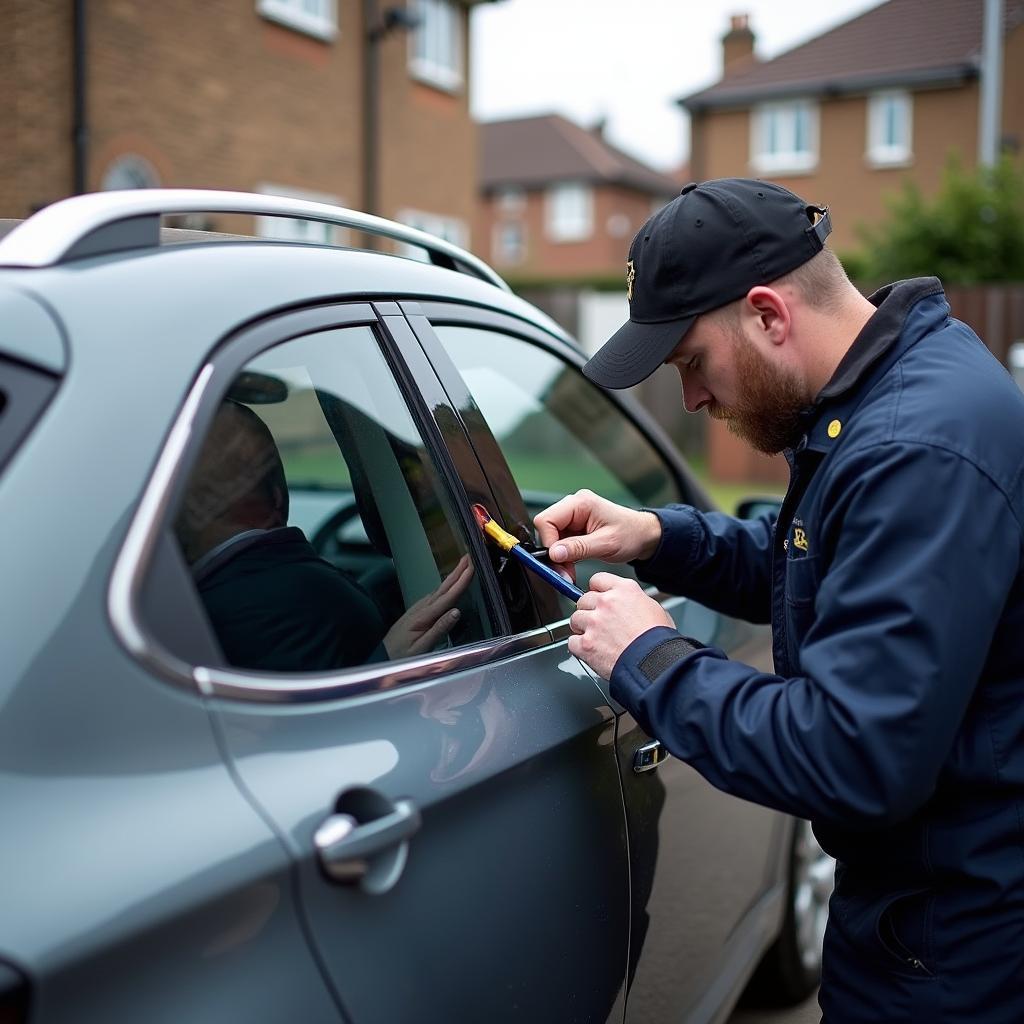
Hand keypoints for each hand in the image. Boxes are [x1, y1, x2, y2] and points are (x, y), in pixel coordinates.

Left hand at [383, 555, 473, 659]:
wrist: (381, 657)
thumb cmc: (401, 656)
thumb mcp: (421, 647)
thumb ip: (439, 629)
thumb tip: (457, 612)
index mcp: (424, 616)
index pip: (447, 597)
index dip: (461, 582)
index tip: (471, 568)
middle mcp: (421, 609)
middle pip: (443, 588)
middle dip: (457, 572)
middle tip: (468, 557)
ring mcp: (417, 610)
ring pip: (438, 590)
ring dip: (451, 578)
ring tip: (462, 567)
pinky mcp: (416, 614)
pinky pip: (433, 597)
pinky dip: (443, 588)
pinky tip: (447, 586)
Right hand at [534, 489, 661, 582]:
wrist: (643, 536)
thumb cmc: (631, 534)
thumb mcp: (606, 544)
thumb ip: (578, 548)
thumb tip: (554, 553)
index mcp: (581, 503)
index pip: (547, 519)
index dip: (549, 541)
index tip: (557, 559)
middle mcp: (574, 506)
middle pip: (547, 528)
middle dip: (553, 552)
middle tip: (563, 570)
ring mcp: (574, 517)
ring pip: (552, 537)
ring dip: (559, 556)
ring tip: (570, 570)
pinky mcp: (575, 527)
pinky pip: (560, 542)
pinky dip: (564, 556)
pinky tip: (573, 564)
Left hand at [568, 572, 673, 679]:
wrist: (655, 664)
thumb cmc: (659, 640)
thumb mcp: (654, 608)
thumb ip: (634, 601)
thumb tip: (629, 605)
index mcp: (624, 590)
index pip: (597, 580)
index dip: (597, 591)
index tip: (598, 598)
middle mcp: (606, 603)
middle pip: (583, 599)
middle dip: (589, 611)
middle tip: (599, 623)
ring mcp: (594, 622)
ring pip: (575, 619)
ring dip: (582, 628)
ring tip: (597, 638)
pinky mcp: (586, 643)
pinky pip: (572, 641)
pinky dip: (579, 647)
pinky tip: (592, 650)